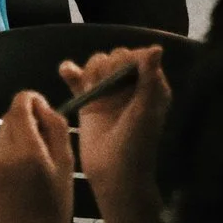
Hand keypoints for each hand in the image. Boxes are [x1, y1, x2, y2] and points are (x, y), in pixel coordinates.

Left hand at [0, 89, 74, 222]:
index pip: (20, 104)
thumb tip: (42, 105)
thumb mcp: (67, 165)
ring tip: (31, 168)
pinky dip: (6, 156)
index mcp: (27, 150)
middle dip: (27, 124)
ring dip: (16, 140)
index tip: (43, 112)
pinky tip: (18, 179)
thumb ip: (56, 128)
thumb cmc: (54, 208)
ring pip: (2, 135)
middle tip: (44, 147)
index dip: (33, 101)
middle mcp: (1, 153)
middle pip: (10, 118)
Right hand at [59, 47, 168, 208]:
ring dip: (91, 69)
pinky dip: (71, 72)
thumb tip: (156, 47)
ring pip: (97, 66)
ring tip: (89, 85)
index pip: (138, 58)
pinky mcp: (90, 103)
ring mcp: (109, 94)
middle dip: (108, 65)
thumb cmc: (136, 144)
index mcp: (150, 87)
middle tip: (104, 85)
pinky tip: (66, 70)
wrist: (114, 175)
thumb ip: (149, 78)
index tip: (121, 72)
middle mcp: (130, 87)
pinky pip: (79, 81)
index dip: (128, 59)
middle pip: (115, 58)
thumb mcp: (145, 110)